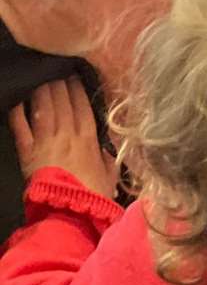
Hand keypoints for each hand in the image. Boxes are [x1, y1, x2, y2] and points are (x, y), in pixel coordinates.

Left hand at [9, 78, 119, 197]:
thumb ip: (108, 158)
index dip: (77, 89)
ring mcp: (45, 141)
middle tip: (56, 73)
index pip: (82, 106)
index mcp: (88, 139)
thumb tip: (105, 148)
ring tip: (41, 82)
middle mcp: (67, 134)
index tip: (74, 77)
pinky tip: (18, 103)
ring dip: (41, 93)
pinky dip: (18, 113)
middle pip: (61, 102)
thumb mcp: (110, 174)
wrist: (69, 211)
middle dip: (58, 85)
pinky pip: (20, 127)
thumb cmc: (93, 194)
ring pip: (42, 109)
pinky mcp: (27, 152)